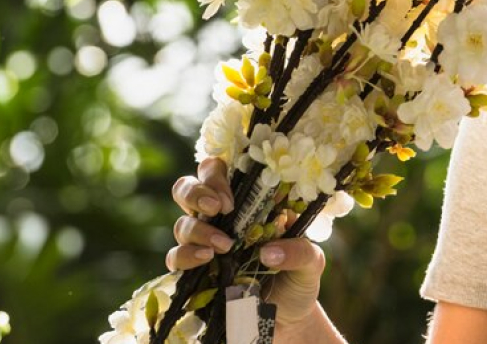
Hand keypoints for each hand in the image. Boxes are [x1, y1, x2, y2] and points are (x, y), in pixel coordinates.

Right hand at [168, 156, 326, 326]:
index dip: (217, 173)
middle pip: (188, 188)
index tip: (230, 196)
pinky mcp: (194, 270)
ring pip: (181, 223)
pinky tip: (205, 260)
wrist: (289, 316)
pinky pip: (175, 256)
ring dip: (198, 230)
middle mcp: (219, 217)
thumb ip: (299, 250)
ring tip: (223, 246)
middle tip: (218, 208)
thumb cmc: (298, 277)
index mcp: (247, 201)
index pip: (220, 169)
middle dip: (196, 192)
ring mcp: (204, 242)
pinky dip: (185, 256)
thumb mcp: (311, 261)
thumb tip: (268, 251)